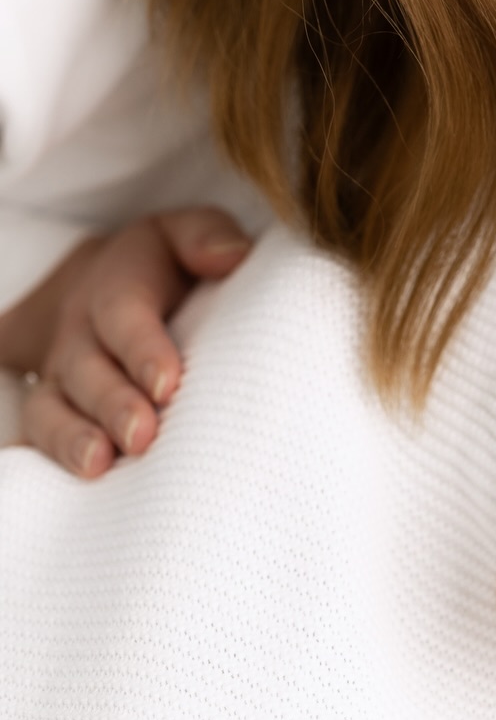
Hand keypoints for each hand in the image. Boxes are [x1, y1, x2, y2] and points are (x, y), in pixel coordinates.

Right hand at [0, 208, 250, 477]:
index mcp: (116, 285)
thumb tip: (233, 256)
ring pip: (52, 408)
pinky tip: (77, 486)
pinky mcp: (53, 408)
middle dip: (113, 405)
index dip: (143, 348)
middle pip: (88, 370)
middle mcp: (80, 333)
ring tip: (98, 466)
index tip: (168, 385)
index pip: (123, 314)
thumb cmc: (167, 264)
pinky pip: (37, 436)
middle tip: (142, 437)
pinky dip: (51, 460)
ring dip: (73, 439)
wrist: (111, 283)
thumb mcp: (184, 234)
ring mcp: (61, 374)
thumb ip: (206, 236)